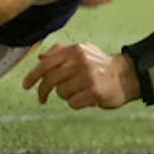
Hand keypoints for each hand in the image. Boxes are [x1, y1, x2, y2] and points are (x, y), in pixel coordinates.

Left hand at [21, 40, 139, 108]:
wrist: (127, 75)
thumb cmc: (100, 64)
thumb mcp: (82, 51)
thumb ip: (60, 52)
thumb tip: (40, 58)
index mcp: (74, 50)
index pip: (46, 63)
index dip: (32, 75)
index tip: (25, 86)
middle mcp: (79, 62)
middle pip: (50, 79)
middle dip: (42, 91)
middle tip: (41, 98)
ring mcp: (87, 77)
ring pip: (61, 92)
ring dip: (66, 95)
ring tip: (77, 92)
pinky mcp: (94, 92)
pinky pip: (72, 103)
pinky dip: (75, 103)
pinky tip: (85, 98)